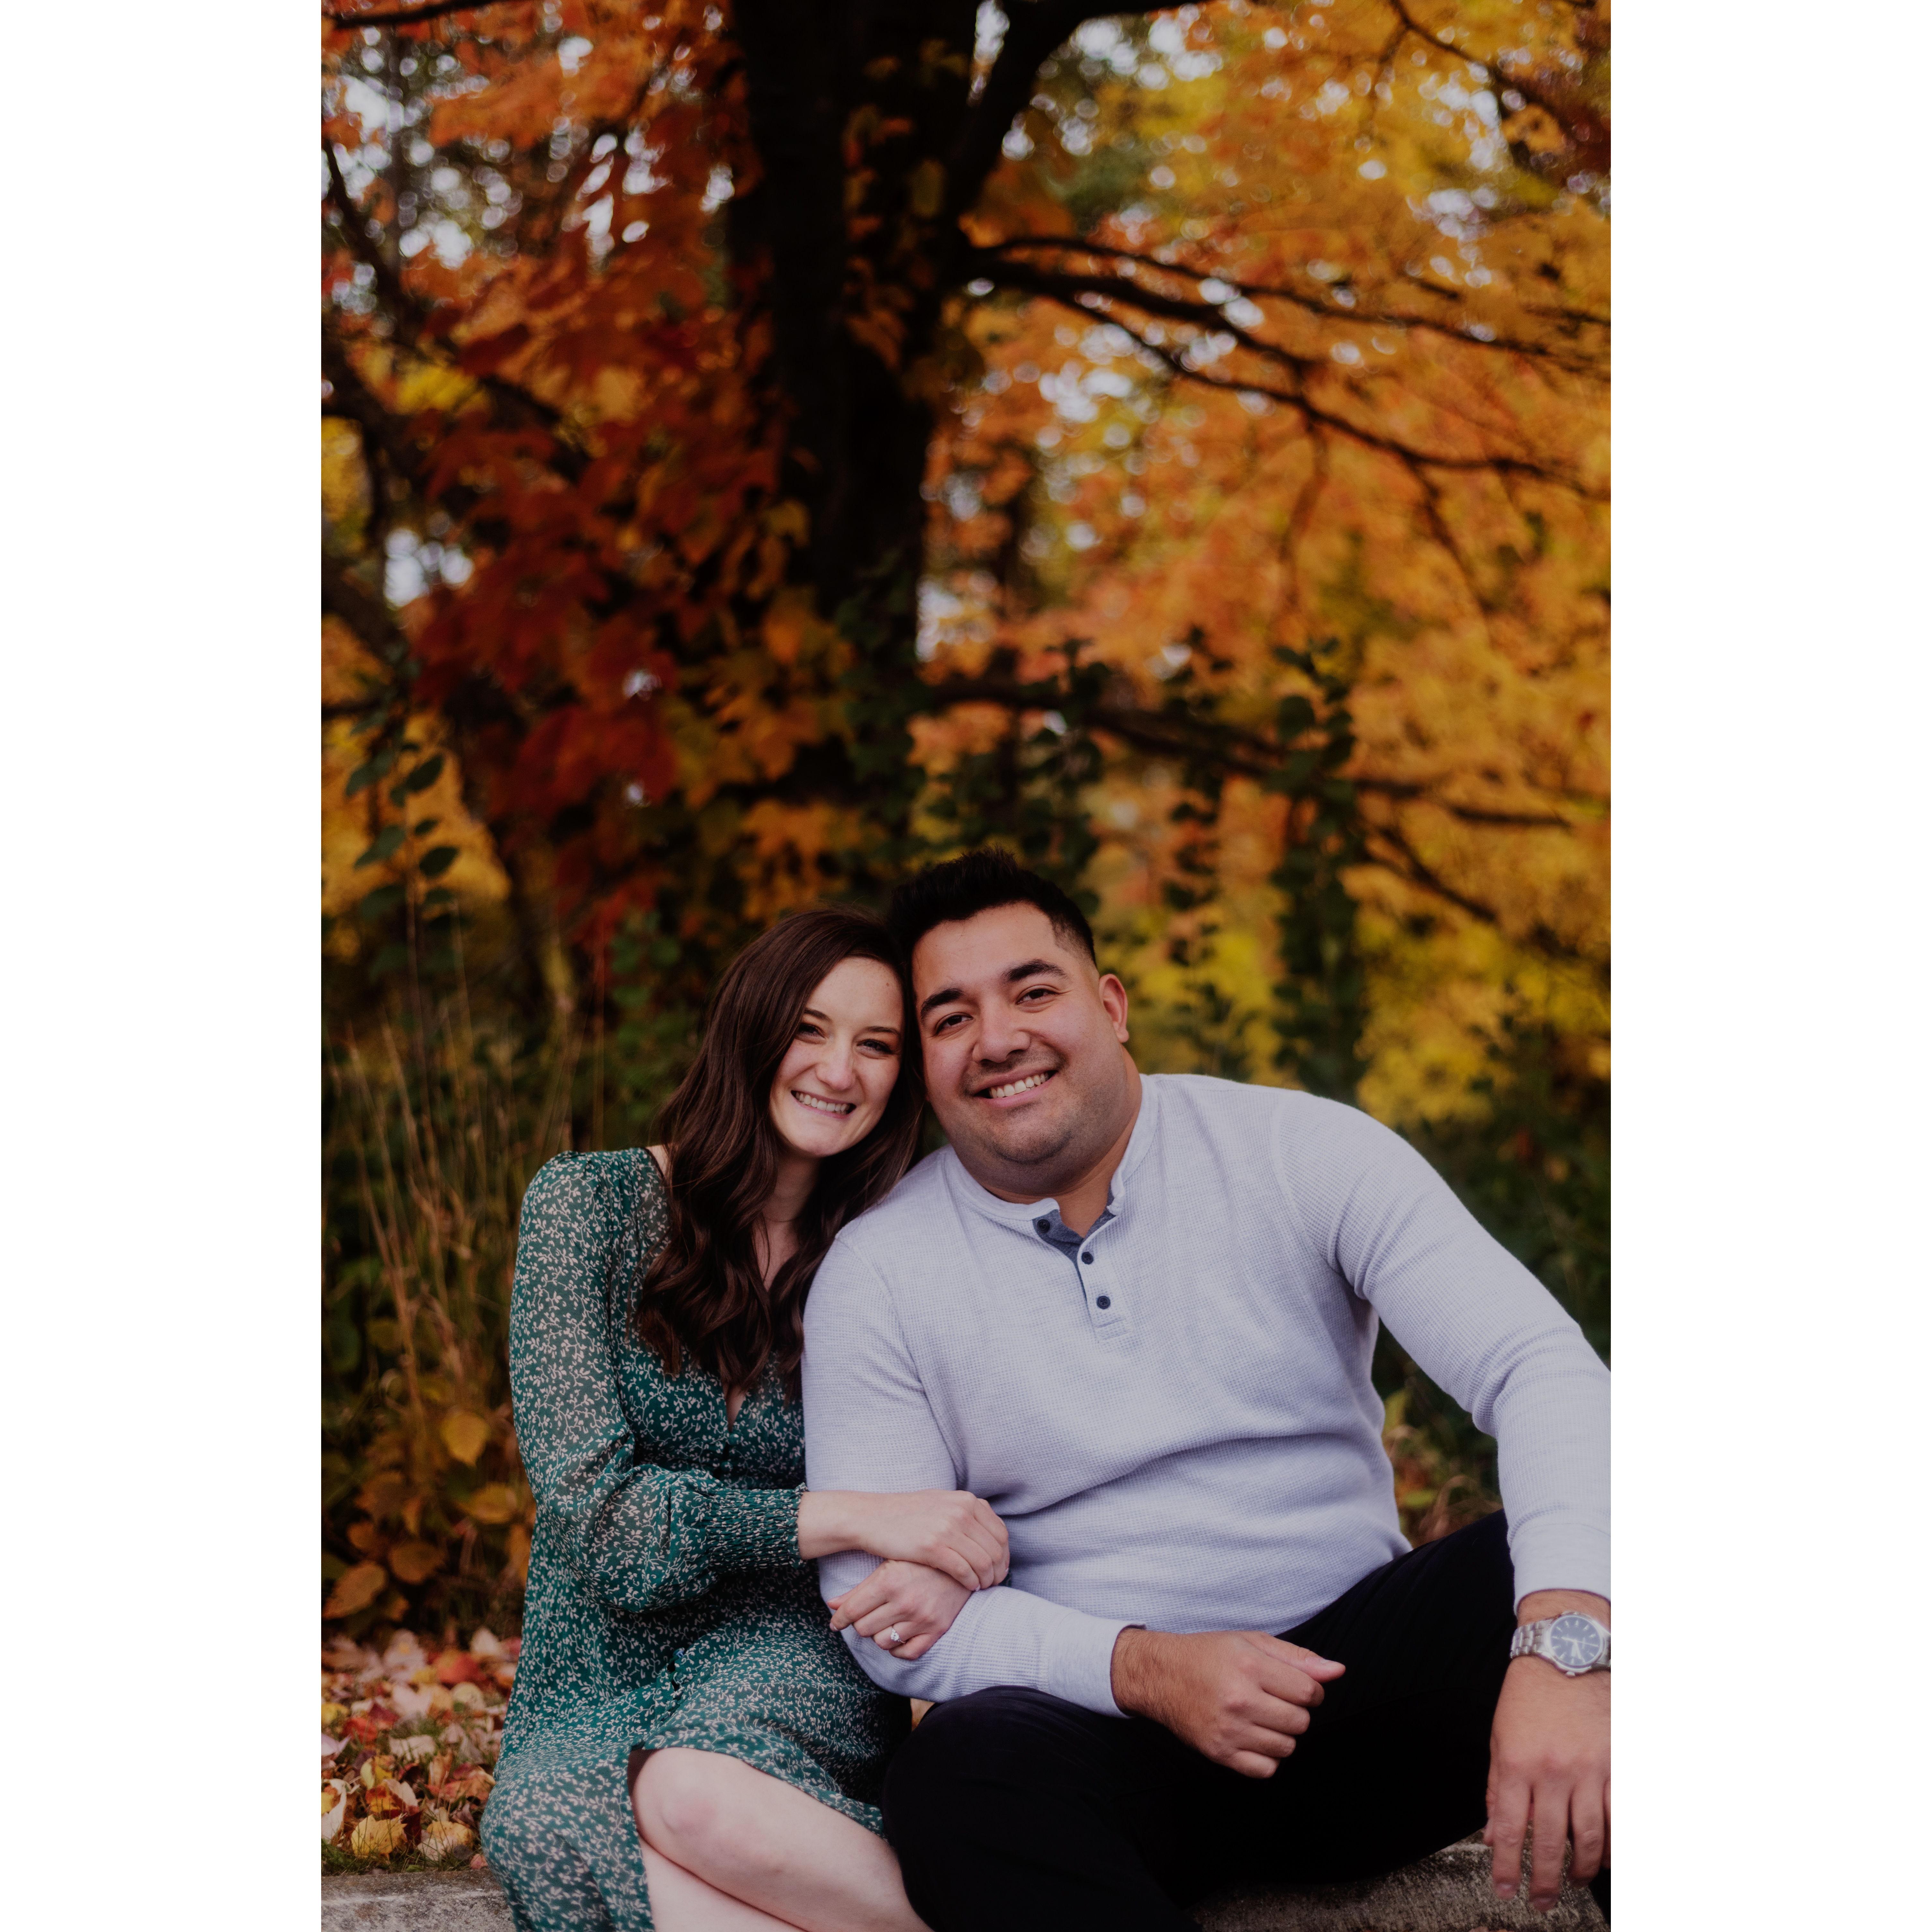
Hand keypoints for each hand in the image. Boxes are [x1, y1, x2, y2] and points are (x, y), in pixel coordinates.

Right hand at [796, 1489, 1008, 1591]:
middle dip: (998, 1570)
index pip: (1000, 1532)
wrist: (873, 1517)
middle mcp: (961, 1511)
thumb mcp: (942, 1503)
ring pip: (983, 1562)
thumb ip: (966, 1512)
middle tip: (993, 1583)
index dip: (1004, 1555)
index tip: (999, 1568)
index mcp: (966, 1500)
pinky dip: (971, 1582)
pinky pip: (964, 1570)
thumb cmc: (907, 1514)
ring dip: (986, 1579)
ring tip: (980, 1587)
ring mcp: (947, 1527)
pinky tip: (967, 1587)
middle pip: (996, 1549)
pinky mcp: (932, 1546)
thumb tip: (988, 1529)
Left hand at [826, 1559, 972, 1660]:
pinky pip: (907, 1652)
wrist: (962, 1560)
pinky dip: (897, 1647)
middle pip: (863, 1629)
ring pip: (882, 1642)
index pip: (852, 1611)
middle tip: (865, 1614)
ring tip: (884, 1620)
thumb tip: (830, 1605)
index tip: (835, 1623)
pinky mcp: (937, 1629)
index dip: (839, 1619)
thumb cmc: (919, 1559)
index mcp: (889, 1581)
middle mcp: (905, 1602)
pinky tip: (897, 1634)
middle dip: (860, 1623)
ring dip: (878, 1634)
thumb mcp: (887, 1565)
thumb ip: (858, 1589)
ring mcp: (922, 1618)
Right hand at [1109, 1628, 1345, 1777]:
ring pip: (1286, 1747)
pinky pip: (1266, 1769)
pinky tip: (1254, 1736)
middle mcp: (1239, 1700)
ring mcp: (1228, 1731)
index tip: (1294, 1685)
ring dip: (1282, 1734)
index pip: (1309, 1691)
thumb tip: (1338, 1671)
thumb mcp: (1251, 1642)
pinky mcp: (1219, 1753)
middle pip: (1300, 1722)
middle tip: (1274, 1699)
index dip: (1310, 1689)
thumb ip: (1297, 1657)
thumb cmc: (1209, 1655)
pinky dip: (1267, 1757)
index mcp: (1249, 1666)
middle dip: (1296, 1711)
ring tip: (1262, 1716)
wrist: (1161, 1675)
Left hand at [1485, 1594, 1610, 1913]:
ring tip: (1574, 1882)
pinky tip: (1607, 1856)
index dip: (1505, 1866)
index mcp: (1517, 1764)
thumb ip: (1496, 1789)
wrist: (1566, 1655)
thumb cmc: (1528, 1696)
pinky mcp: (1615, 1766)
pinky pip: (1617, 1815)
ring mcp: (1588, 1771)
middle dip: (1543, 1879)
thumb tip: (1493, 1835)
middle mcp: (1552, 1772)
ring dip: (1581, 1868)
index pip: (1508, 1828)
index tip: (1503, 1890)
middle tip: (1539, 1902)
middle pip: (1548, 1841)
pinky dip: (1614, 1842)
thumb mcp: (1499, 1737)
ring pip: (1588, 1837)